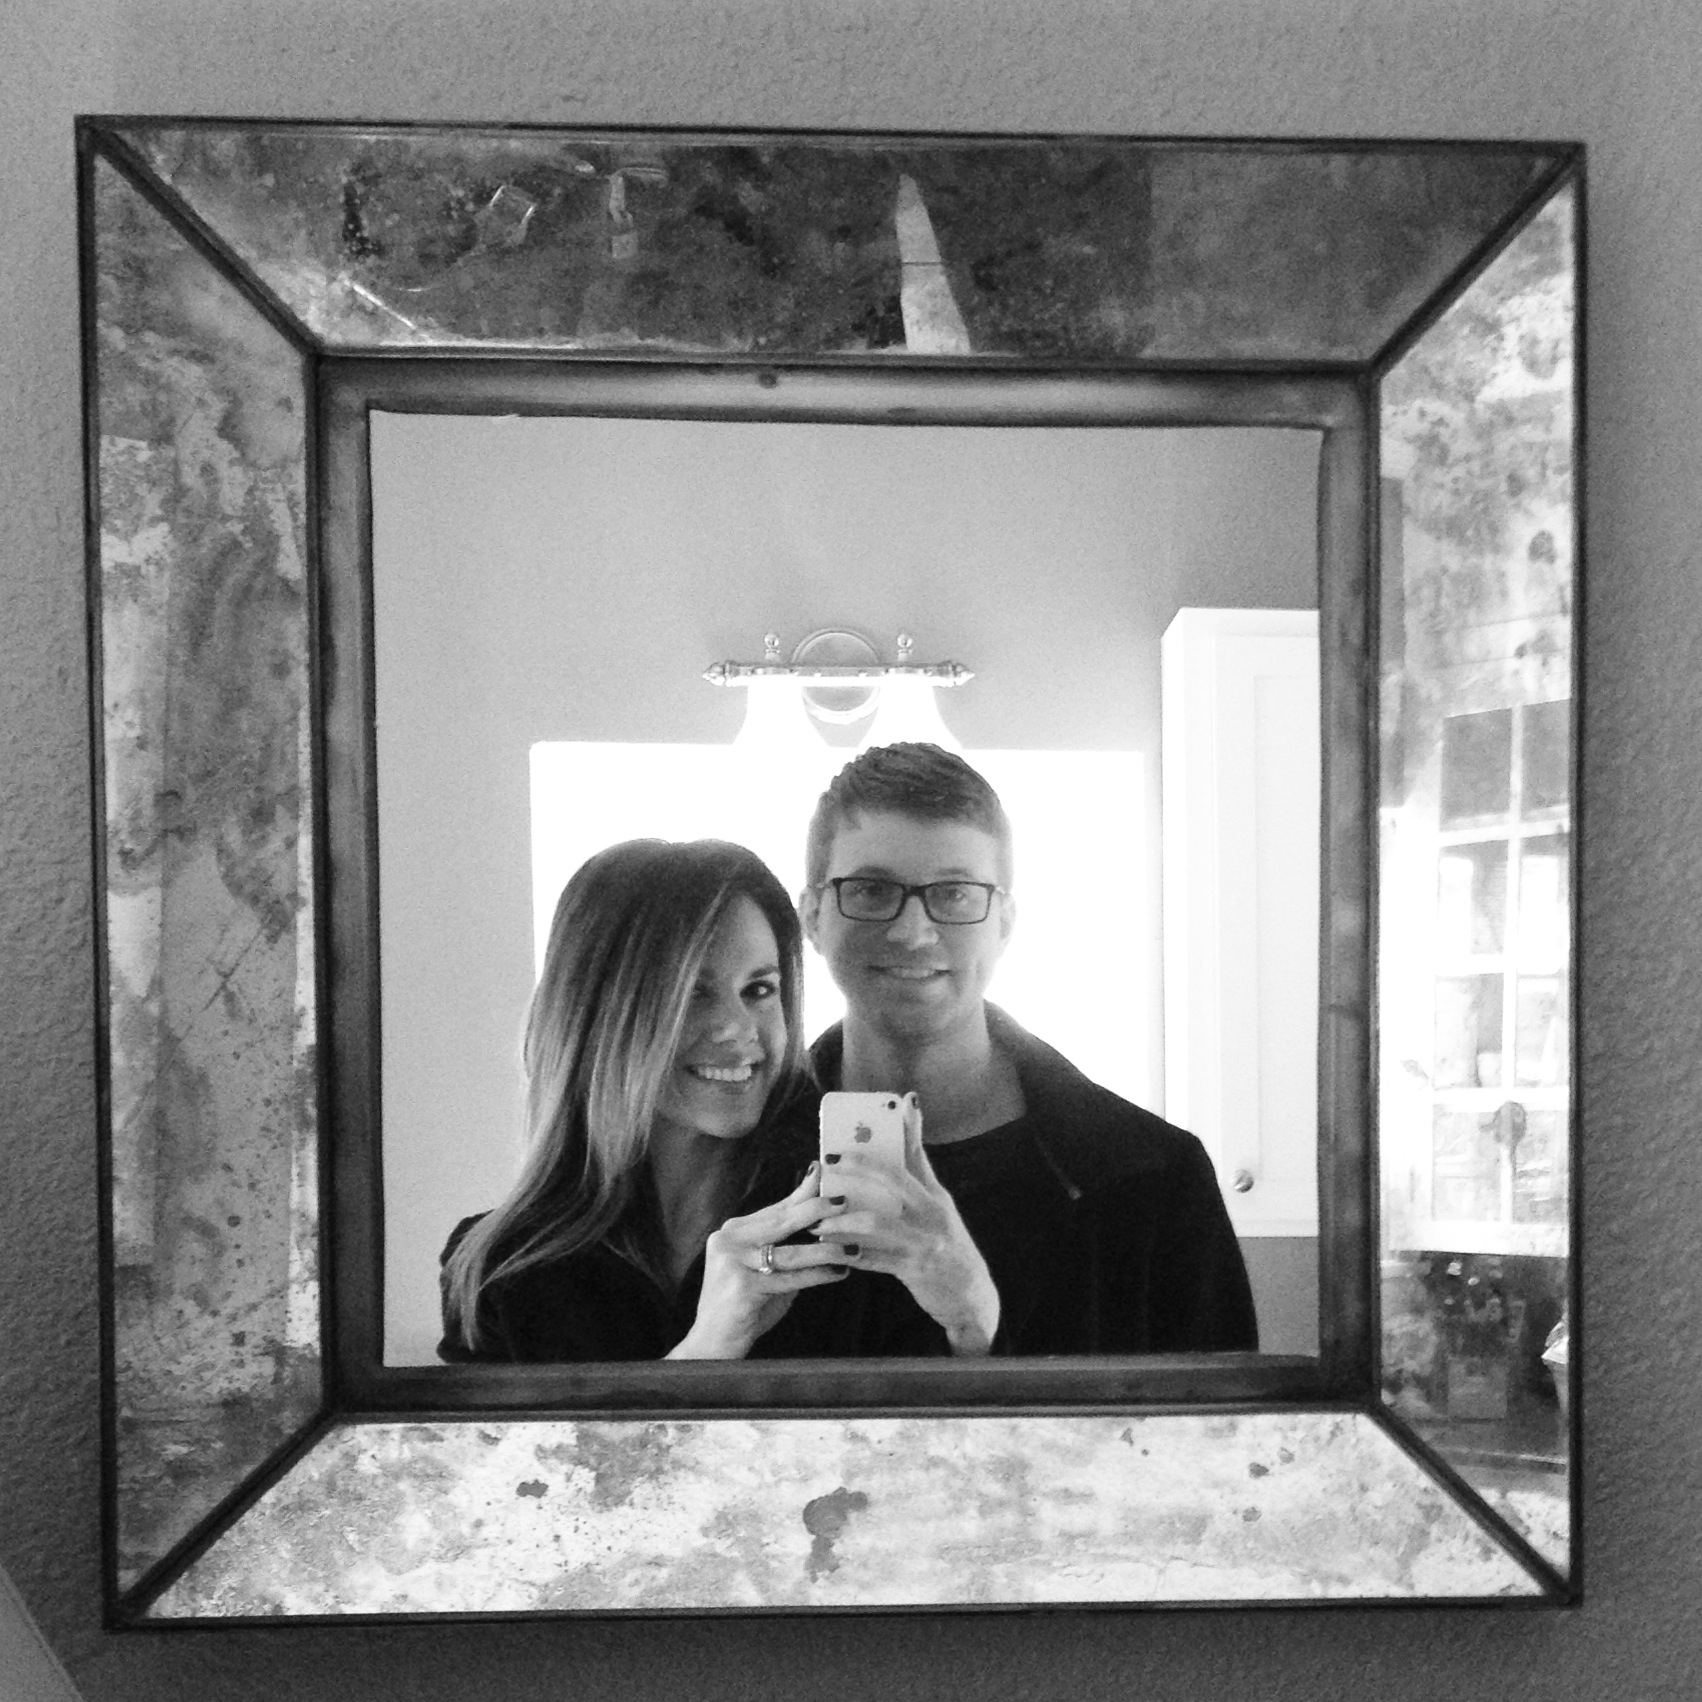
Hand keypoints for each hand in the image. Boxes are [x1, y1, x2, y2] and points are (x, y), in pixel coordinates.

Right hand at [666, 1165, 849, 1359]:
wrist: (713, 1343)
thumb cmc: (745, 1305)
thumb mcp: (765, 1268)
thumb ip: (786, 1244)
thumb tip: (821, 1218)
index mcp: (733, 1231)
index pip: (776, 1208)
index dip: (804, 1193)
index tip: (826, 1175)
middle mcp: (729, 1241)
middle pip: (781, 1221)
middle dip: (816, 1210)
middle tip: (844, 1201)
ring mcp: (733, 1263)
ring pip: (790, 1252)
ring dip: (826, 1249)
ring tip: (852, 1248)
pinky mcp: (742, 1287)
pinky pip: (790, 1278)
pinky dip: (818, 1275)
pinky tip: (839, 1272)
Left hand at [812, 1100, 999, 1355]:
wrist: (970, 1295)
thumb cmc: (947, 1246)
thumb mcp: (939, 1211)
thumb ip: (918, 1181)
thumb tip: (898, 1149)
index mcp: (936, 1197)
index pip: (920, 1155)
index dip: (911, 1126)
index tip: (903, 1099)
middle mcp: (932, 1213)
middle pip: (893, 1179)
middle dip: (858, 1165)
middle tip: (828, 1159)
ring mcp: (923, 1241)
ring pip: (876, 1222)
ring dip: (842, 1220)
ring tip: (818, 1221)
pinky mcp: (912, 1269)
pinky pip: (873, 1258)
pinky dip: (848, 1253)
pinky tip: (829, 1249)